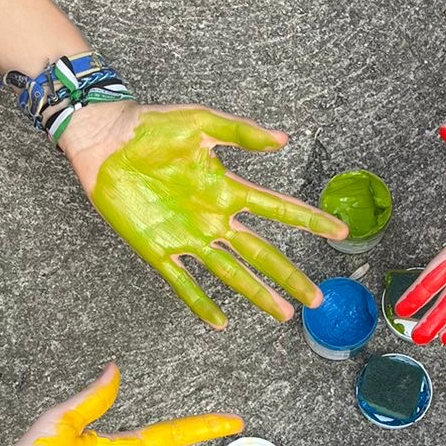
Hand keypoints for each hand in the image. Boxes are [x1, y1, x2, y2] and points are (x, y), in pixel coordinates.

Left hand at [59, 101, 345, 327]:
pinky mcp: (157, 248)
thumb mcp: (201, 122)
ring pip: (230, 273)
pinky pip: (183, 282)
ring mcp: (187, 236)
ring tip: (281, 315)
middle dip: (289, 275)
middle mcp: (213, 218)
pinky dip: (200, 303)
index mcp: (226, 188)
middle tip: (315, 298)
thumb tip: (282, 140)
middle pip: (261, 253)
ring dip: (257, 294)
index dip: (310, 220)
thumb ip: (240, 132)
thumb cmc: (151, 126)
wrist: (105, 140)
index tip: (340, 232)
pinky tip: (219, 323)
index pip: (278, 208)